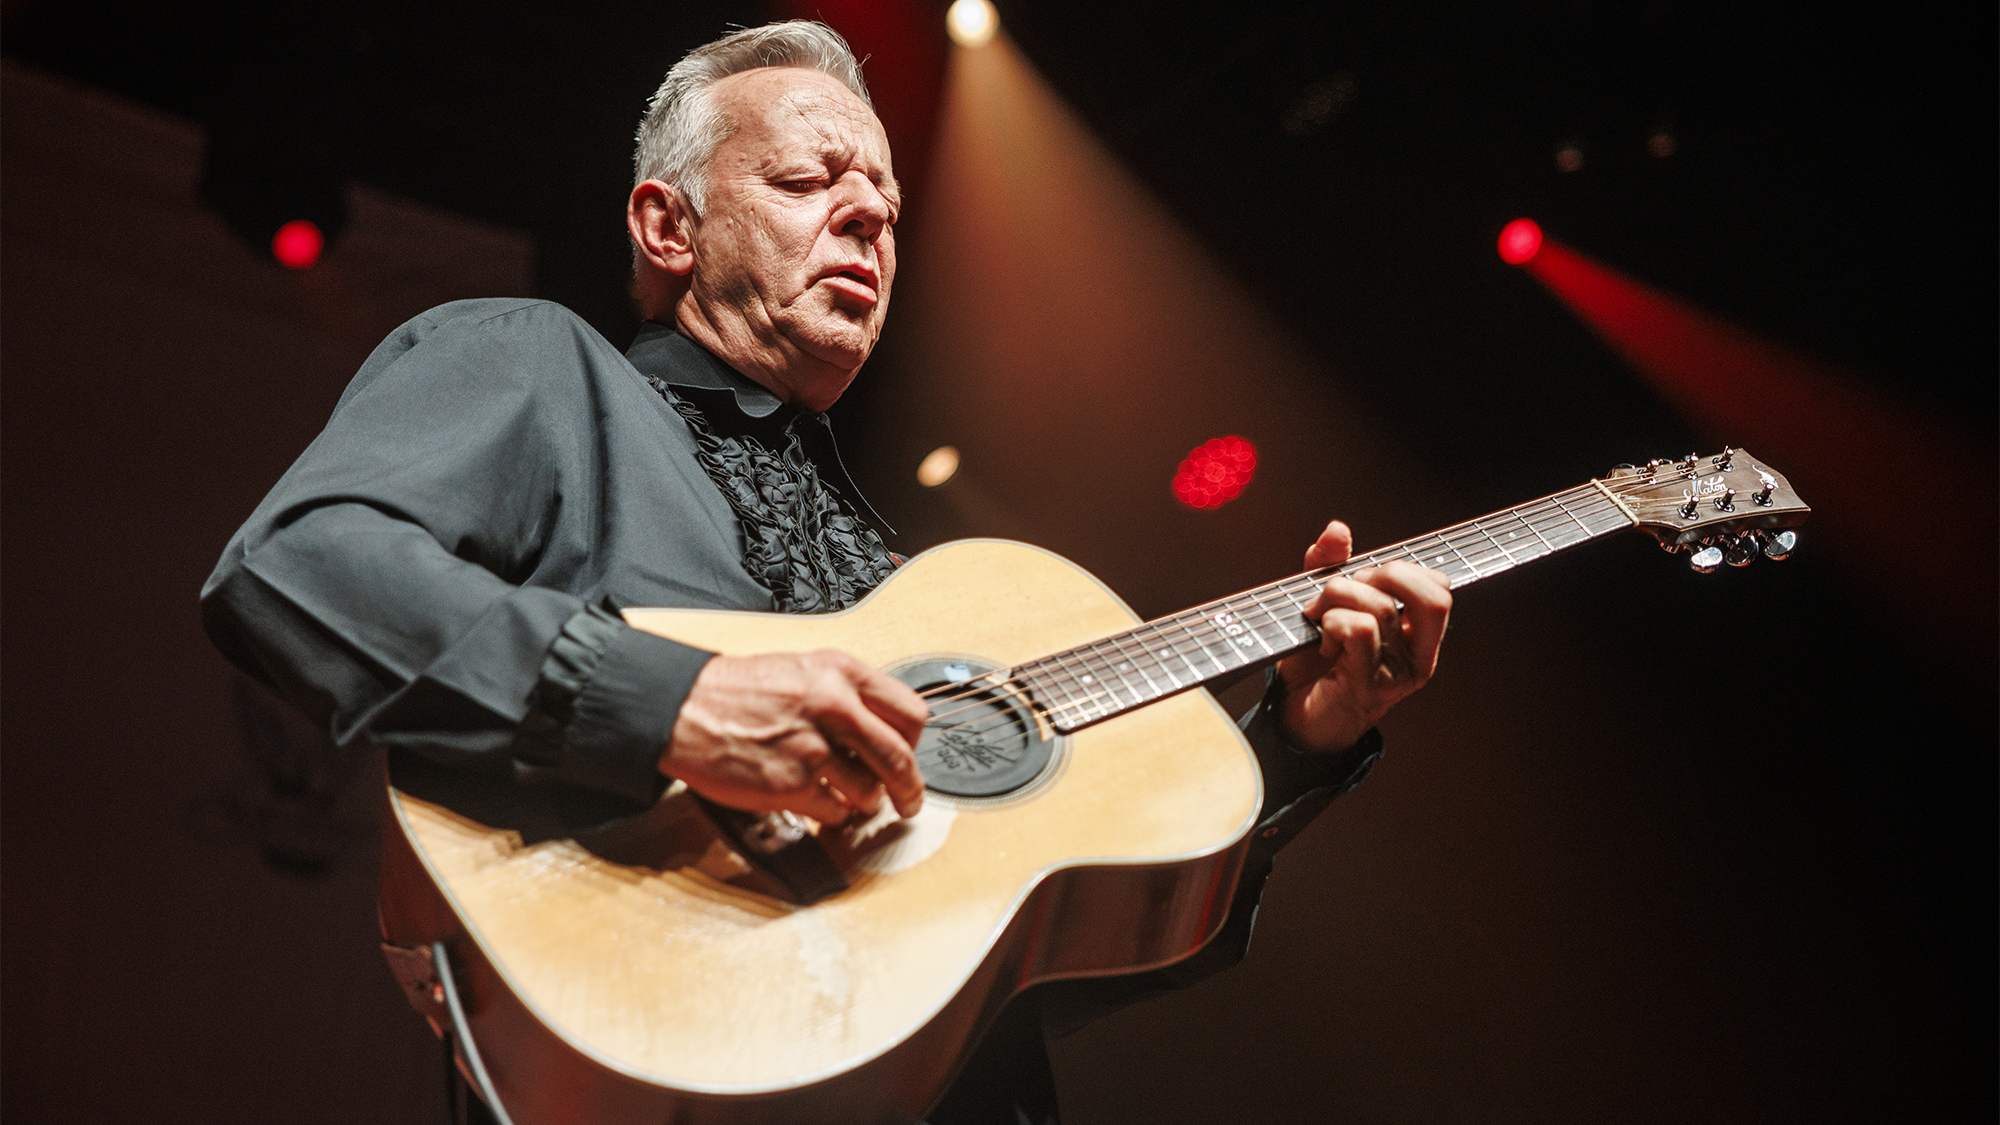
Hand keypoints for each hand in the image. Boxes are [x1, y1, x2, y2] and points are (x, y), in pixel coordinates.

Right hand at [661, 650, 927, 822]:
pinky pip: (835, 812)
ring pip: (869, 791)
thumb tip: (885, 730)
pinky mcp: (792, 785)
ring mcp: (814, 748)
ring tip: (846, 794)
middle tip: (910, 801)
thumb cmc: (737, 691)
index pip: (911, 713)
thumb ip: (847, 694)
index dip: (914, 741)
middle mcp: (834, 707)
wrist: (685, 709)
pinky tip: (817, 801)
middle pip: (900, 759)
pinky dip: (831, 813)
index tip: (911, 754)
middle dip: (911, 789)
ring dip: (863, 801)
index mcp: (842, 673)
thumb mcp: (804, 670)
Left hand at [1274, 521, 1452, 752]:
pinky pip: (1359, 631)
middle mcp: (1417, 657)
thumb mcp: (1321, 603)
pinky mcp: (1368, 688)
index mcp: (1416, 635)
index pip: (1440, 587)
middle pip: (1431, 595)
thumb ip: (1328, 565)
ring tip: (1318, 616)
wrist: (1290, 716)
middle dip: (1378, 575)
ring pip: (1381, 608)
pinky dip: (1332, 623)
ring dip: (1336, 597)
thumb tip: (1338, 528)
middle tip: (1340, 591)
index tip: (1364, 578)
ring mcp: (1395, 676)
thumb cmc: (1312, 662)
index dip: (1404, 569)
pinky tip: (1322, 640)